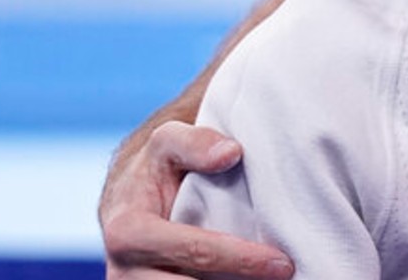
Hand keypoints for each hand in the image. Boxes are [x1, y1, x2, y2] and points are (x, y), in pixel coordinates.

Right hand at [101, 121, 293, 279]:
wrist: (127, 198)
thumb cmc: (155, 168)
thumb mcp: (167, 142)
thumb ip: (195, 142)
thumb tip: (231, 152)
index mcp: (127, 233)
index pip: (195, 252)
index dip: (241, 260)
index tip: (282, 263)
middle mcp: (123, 272)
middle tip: (284, 277)